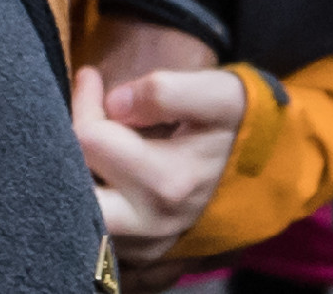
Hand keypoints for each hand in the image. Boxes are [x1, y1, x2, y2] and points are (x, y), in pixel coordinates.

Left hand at [75, 18, 244, 271]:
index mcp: (169, 181)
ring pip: (79, 217)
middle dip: (64, 149)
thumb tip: (116, 102)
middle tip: (79, 115)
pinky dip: (85, 201)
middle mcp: (150, 221)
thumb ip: (167, 91)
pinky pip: (93, 235)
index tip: (90, 76)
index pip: (89, 138)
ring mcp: (143, 245)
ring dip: (73, 176)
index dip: (84, 100)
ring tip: (88, 140)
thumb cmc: (237, 127)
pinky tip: (97, 170)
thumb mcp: (218, 94)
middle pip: (72, 192)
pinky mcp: (139, 256)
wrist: (268, 172)